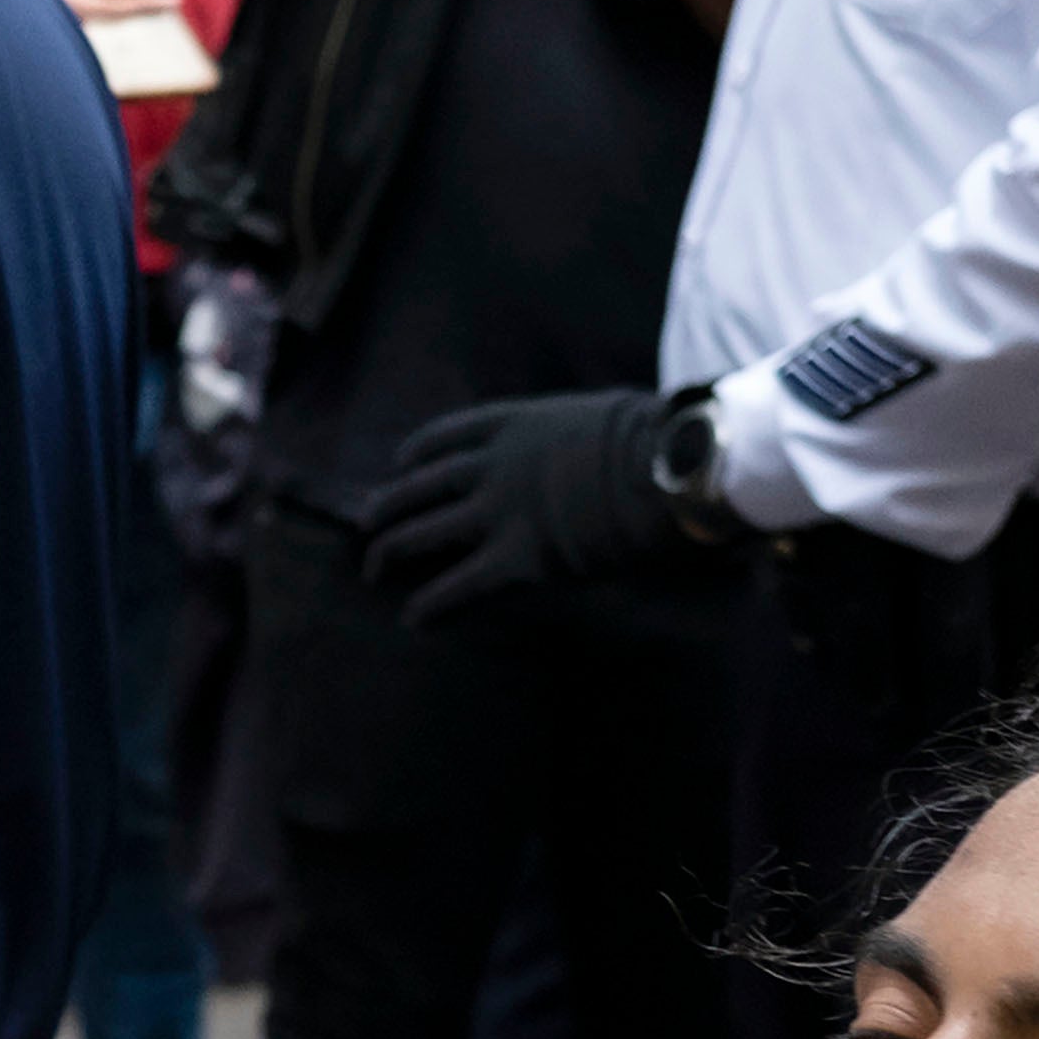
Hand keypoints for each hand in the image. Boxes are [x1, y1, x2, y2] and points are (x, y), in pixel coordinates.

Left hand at [346, 386, 688, 630]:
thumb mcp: (604, 419)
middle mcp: (495, 465)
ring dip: (391, 553)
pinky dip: (430, 605)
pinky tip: (413, 619)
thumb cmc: (659, 442)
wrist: (670, 468)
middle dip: (389, 506)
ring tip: (374, 571)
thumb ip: (578, 440)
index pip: (447, 436)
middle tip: (368, 524)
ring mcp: (500, 512)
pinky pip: (457, 588)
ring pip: (423, 533)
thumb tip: (596, 455)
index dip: (415, 453)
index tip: (399, 465)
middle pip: (421, 486)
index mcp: (517, 423)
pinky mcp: (516, 560)